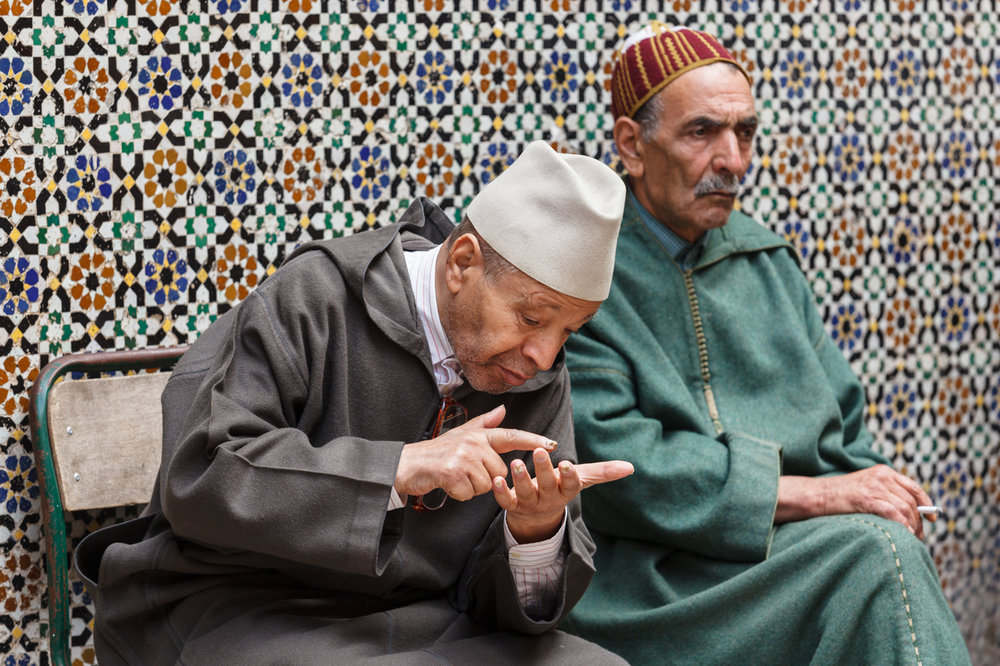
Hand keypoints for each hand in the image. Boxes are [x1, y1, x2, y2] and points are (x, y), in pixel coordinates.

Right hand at [394, 405, 556, 501]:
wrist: (407, 464)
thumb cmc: (437, 452)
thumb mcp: (461, 434)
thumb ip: (484, 424)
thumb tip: (503, 410)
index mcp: (478, 434)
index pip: (511, 435)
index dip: (533, 440)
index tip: (553, 443)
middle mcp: (473, 442)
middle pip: (499, 471)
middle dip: (485, 479)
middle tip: (463, 472)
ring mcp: (463, 456)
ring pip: (487, 485)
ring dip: (471, 488)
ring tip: (455, 477)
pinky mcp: (452, 471)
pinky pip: (470, 493)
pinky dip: (459, 494)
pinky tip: (448, 484)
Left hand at [494, 448, 633, 542]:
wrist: (537, 517)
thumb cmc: (561, 489)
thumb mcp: (581, 480)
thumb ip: (603, 472)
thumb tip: (631, 467)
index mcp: (566, 491)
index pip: (571, 485)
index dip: (569, 476)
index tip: (567, 464)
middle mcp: (548, 498)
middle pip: (547, 486)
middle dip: (544, 470)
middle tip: (540, 452)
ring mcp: (529, 504)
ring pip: (525, 493)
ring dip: (520, 479)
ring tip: (515, 463)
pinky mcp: (512, 507)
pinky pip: (505, 502)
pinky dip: (499, 492)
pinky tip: (495, 479)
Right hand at [776, 465, 932, 537]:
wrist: (818, 495)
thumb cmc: (840, 496)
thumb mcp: (865, 487)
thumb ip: (885, 493)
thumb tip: (908, 513)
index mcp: (883, 471)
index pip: (913, 487)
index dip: (926, 503)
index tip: (932, 518)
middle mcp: (881, 476)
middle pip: (910, 501)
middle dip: (918, 521)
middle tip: (919, 537)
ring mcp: (874, 486)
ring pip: (904, 508)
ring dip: (912, 526)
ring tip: (912, 539)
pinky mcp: (866, 498)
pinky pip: (892, 513)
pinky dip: (901, 525)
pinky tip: (903, 535)